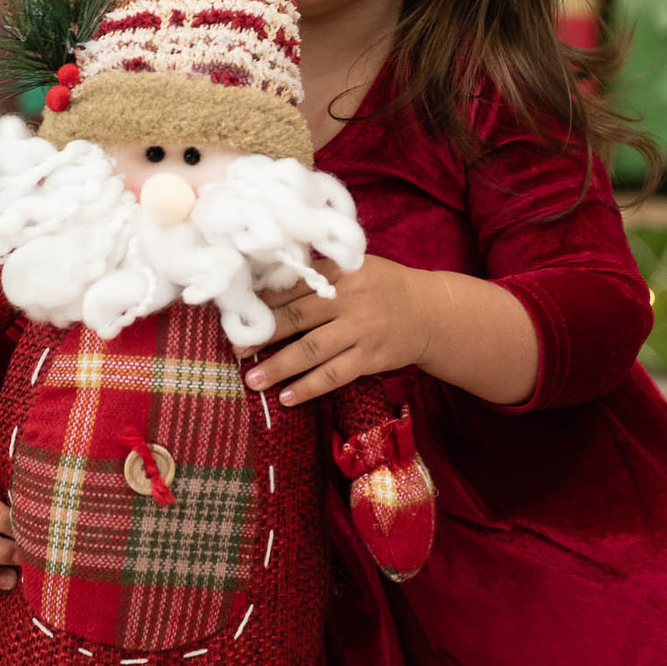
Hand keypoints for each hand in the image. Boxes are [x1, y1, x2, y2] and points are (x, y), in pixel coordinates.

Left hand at [241, 255, 434, 406]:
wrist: (431, 312)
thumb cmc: (385, 287)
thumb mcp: (357, 268)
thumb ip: (321, 275)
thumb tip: (271, 286)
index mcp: (341, 273)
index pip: (294, 287)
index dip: (264, 302)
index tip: (239, 314)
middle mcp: (349, 300)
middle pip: (297, 316)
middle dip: (263, 333)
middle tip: (235, 348)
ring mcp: (360, 330)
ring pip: (311, 350)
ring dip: (278, 366)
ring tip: (252, 379)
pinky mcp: (370, 357)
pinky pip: (334, 375)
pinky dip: (309, 387)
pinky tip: (287, 397)